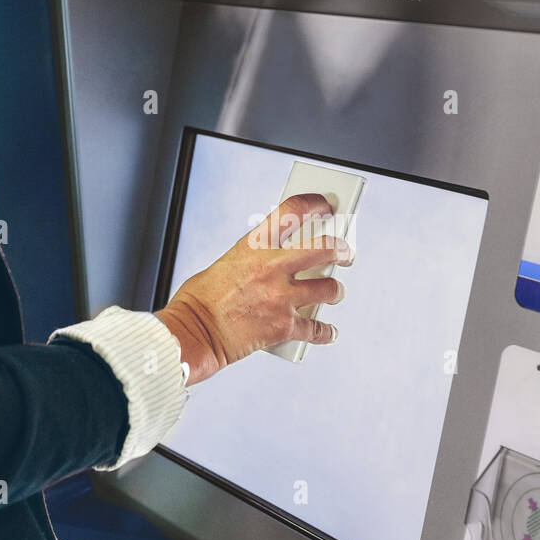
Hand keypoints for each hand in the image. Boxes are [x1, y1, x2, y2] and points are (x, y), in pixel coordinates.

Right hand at [157, 193, 354, 384]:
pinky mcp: (283, 327)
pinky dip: (325, 331)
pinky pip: (317, 328)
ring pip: (329, 288)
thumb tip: (275, 260)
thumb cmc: (199, 301)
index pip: (292, 210)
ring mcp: (281, 298)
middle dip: (342, 249)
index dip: (314, 203)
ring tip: (334, 291)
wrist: (192, 335)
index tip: (325, 206)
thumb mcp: (226, 263)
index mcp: (254, 246)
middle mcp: (272, 268)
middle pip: (325, 247)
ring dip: (335, 290)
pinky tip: (329, 331)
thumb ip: (254, 258)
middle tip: (347, 252)